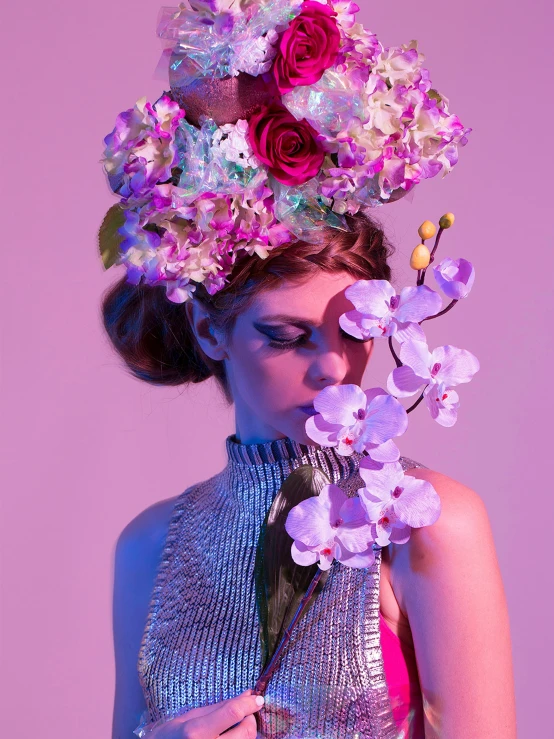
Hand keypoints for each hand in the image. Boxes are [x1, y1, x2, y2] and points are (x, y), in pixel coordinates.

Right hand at [149, 689, 263, 737]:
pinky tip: (234, 736)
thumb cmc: (173, 734)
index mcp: (196, 732)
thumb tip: (247, 695)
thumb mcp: (193, 716)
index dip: (249, 703)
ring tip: (238, 727)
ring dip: (247, 732)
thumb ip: (222, 707)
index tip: (258, 698)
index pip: (232, 713)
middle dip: (250, 719)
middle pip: (246, 732)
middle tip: (246, 713)